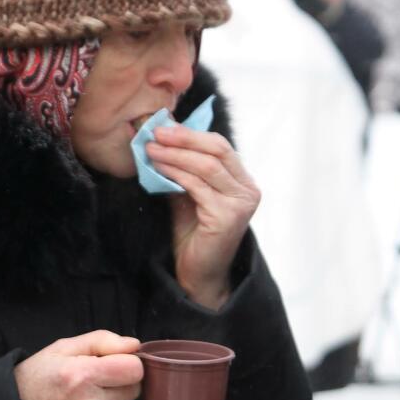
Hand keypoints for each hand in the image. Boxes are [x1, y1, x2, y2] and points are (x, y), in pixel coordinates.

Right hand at [14, 330, 143, 399]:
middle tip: (95, 381)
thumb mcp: (62, 348)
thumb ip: (102, 341)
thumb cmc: (37, 377)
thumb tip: (135, 345)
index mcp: (81, 375)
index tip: (112, 364)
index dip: (126, 363)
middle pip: (134, 390)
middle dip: (120, 382)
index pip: (135, 370)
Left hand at [143, 124, 260, 309]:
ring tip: (151, 150)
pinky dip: (175, 173)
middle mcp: (248, 190)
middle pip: (217, 150)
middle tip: (155, 132)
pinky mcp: (227, 217)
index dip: (191, 133)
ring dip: (175, 155)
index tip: (163, 127)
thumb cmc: (193, 234)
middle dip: (184, 138)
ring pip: (206, 166)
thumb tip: (161, 137)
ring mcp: (241, 204)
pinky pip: (197, 186)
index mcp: (243, 181)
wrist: (197, 273)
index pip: (220, 146)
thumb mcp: (189, 194)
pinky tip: (158, 168)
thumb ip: (183, 169)